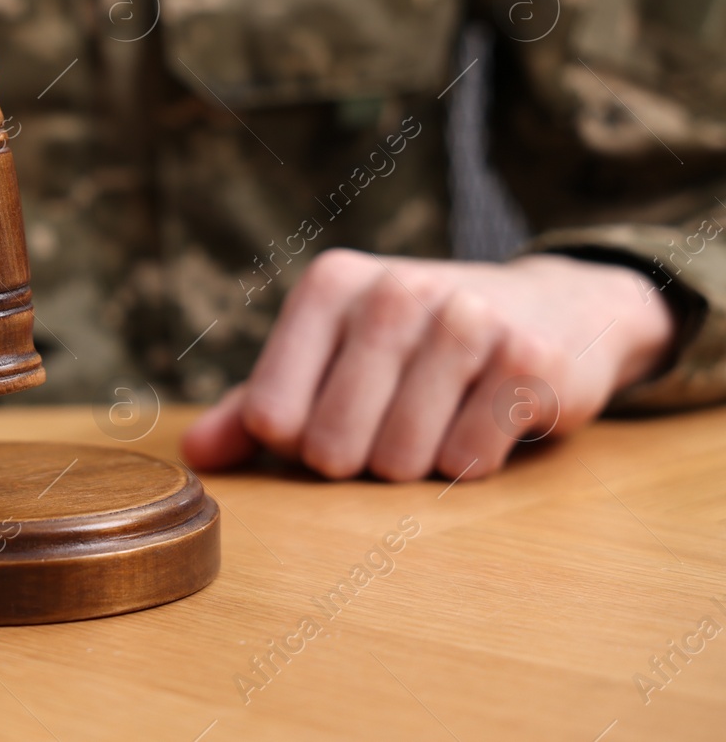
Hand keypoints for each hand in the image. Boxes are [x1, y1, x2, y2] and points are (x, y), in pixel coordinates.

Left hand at [181, 250, 675, 481]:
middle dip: (358, 460)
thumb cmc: (416, 347)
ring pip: (398, 461)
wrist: (554, 311)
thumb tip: (195, 456)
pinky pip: (465, 463)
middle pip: (330, 448)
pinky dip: (471, 462)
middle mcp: (394, 290)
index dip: (297, 442)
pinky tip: (485, 417)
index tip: (329, 415)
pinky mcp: (527, 360)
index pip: (270, 416)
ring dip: (416, 463)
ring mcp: (466, 319)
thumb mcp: (331, 358)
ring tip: (439, 416)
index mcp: (330, 284)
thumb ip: (256, 405)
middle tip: (391, 422)